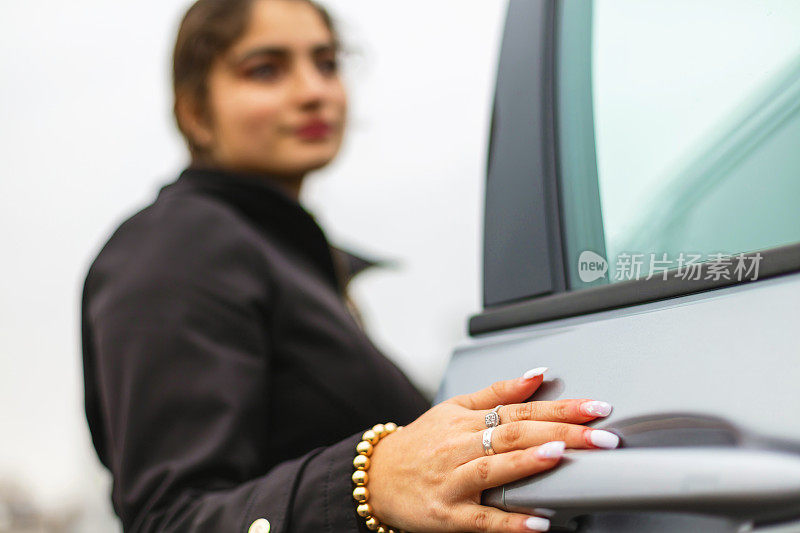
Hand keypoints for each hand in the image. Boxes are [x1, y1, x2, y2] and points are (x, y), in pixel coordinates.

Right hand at [366, 367, 617, 531]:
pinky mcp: (445, 514)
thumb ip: (497, 393)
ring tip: (559, 456)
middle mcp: (460, 446)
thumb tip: (538, 374)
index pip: (521, 409)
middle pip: (514, 435)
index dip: (561, 407)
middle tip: (601, 436)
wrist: (375, 477)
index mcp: (466, 419)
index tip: (596, 408)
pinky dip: (508, 521)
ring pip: (493, 470)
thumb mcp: (453, 408)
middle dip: (562, 433)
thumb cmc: (420, 443)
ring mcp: (452, 481)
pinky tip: (536, 522)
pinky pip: (479, 518)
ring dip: (527, 463)